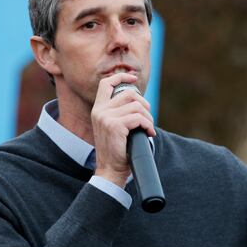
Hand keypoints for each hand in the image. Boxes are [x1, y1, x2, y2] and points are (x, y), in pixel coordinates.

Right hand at [91, 73, 155, 187]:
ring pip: (137, 106)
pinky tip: (149, 133)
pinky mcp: (115, 126)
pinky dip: (148, 125)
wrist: (110, 170)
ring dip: (148, 118)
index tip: (134, 78)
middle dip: (144, 105)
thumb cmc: (116, 150)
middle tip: (148, 119)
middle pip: (129, 94)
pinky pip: (139, 118)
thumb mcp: (113, 127)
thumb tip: (138, 100)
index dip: (121, 76)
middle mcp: (100, 111)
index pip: (106, 83)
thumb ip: (119, 113)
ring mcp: (106, 118)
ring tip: (148, 129)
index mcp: (98, 109)